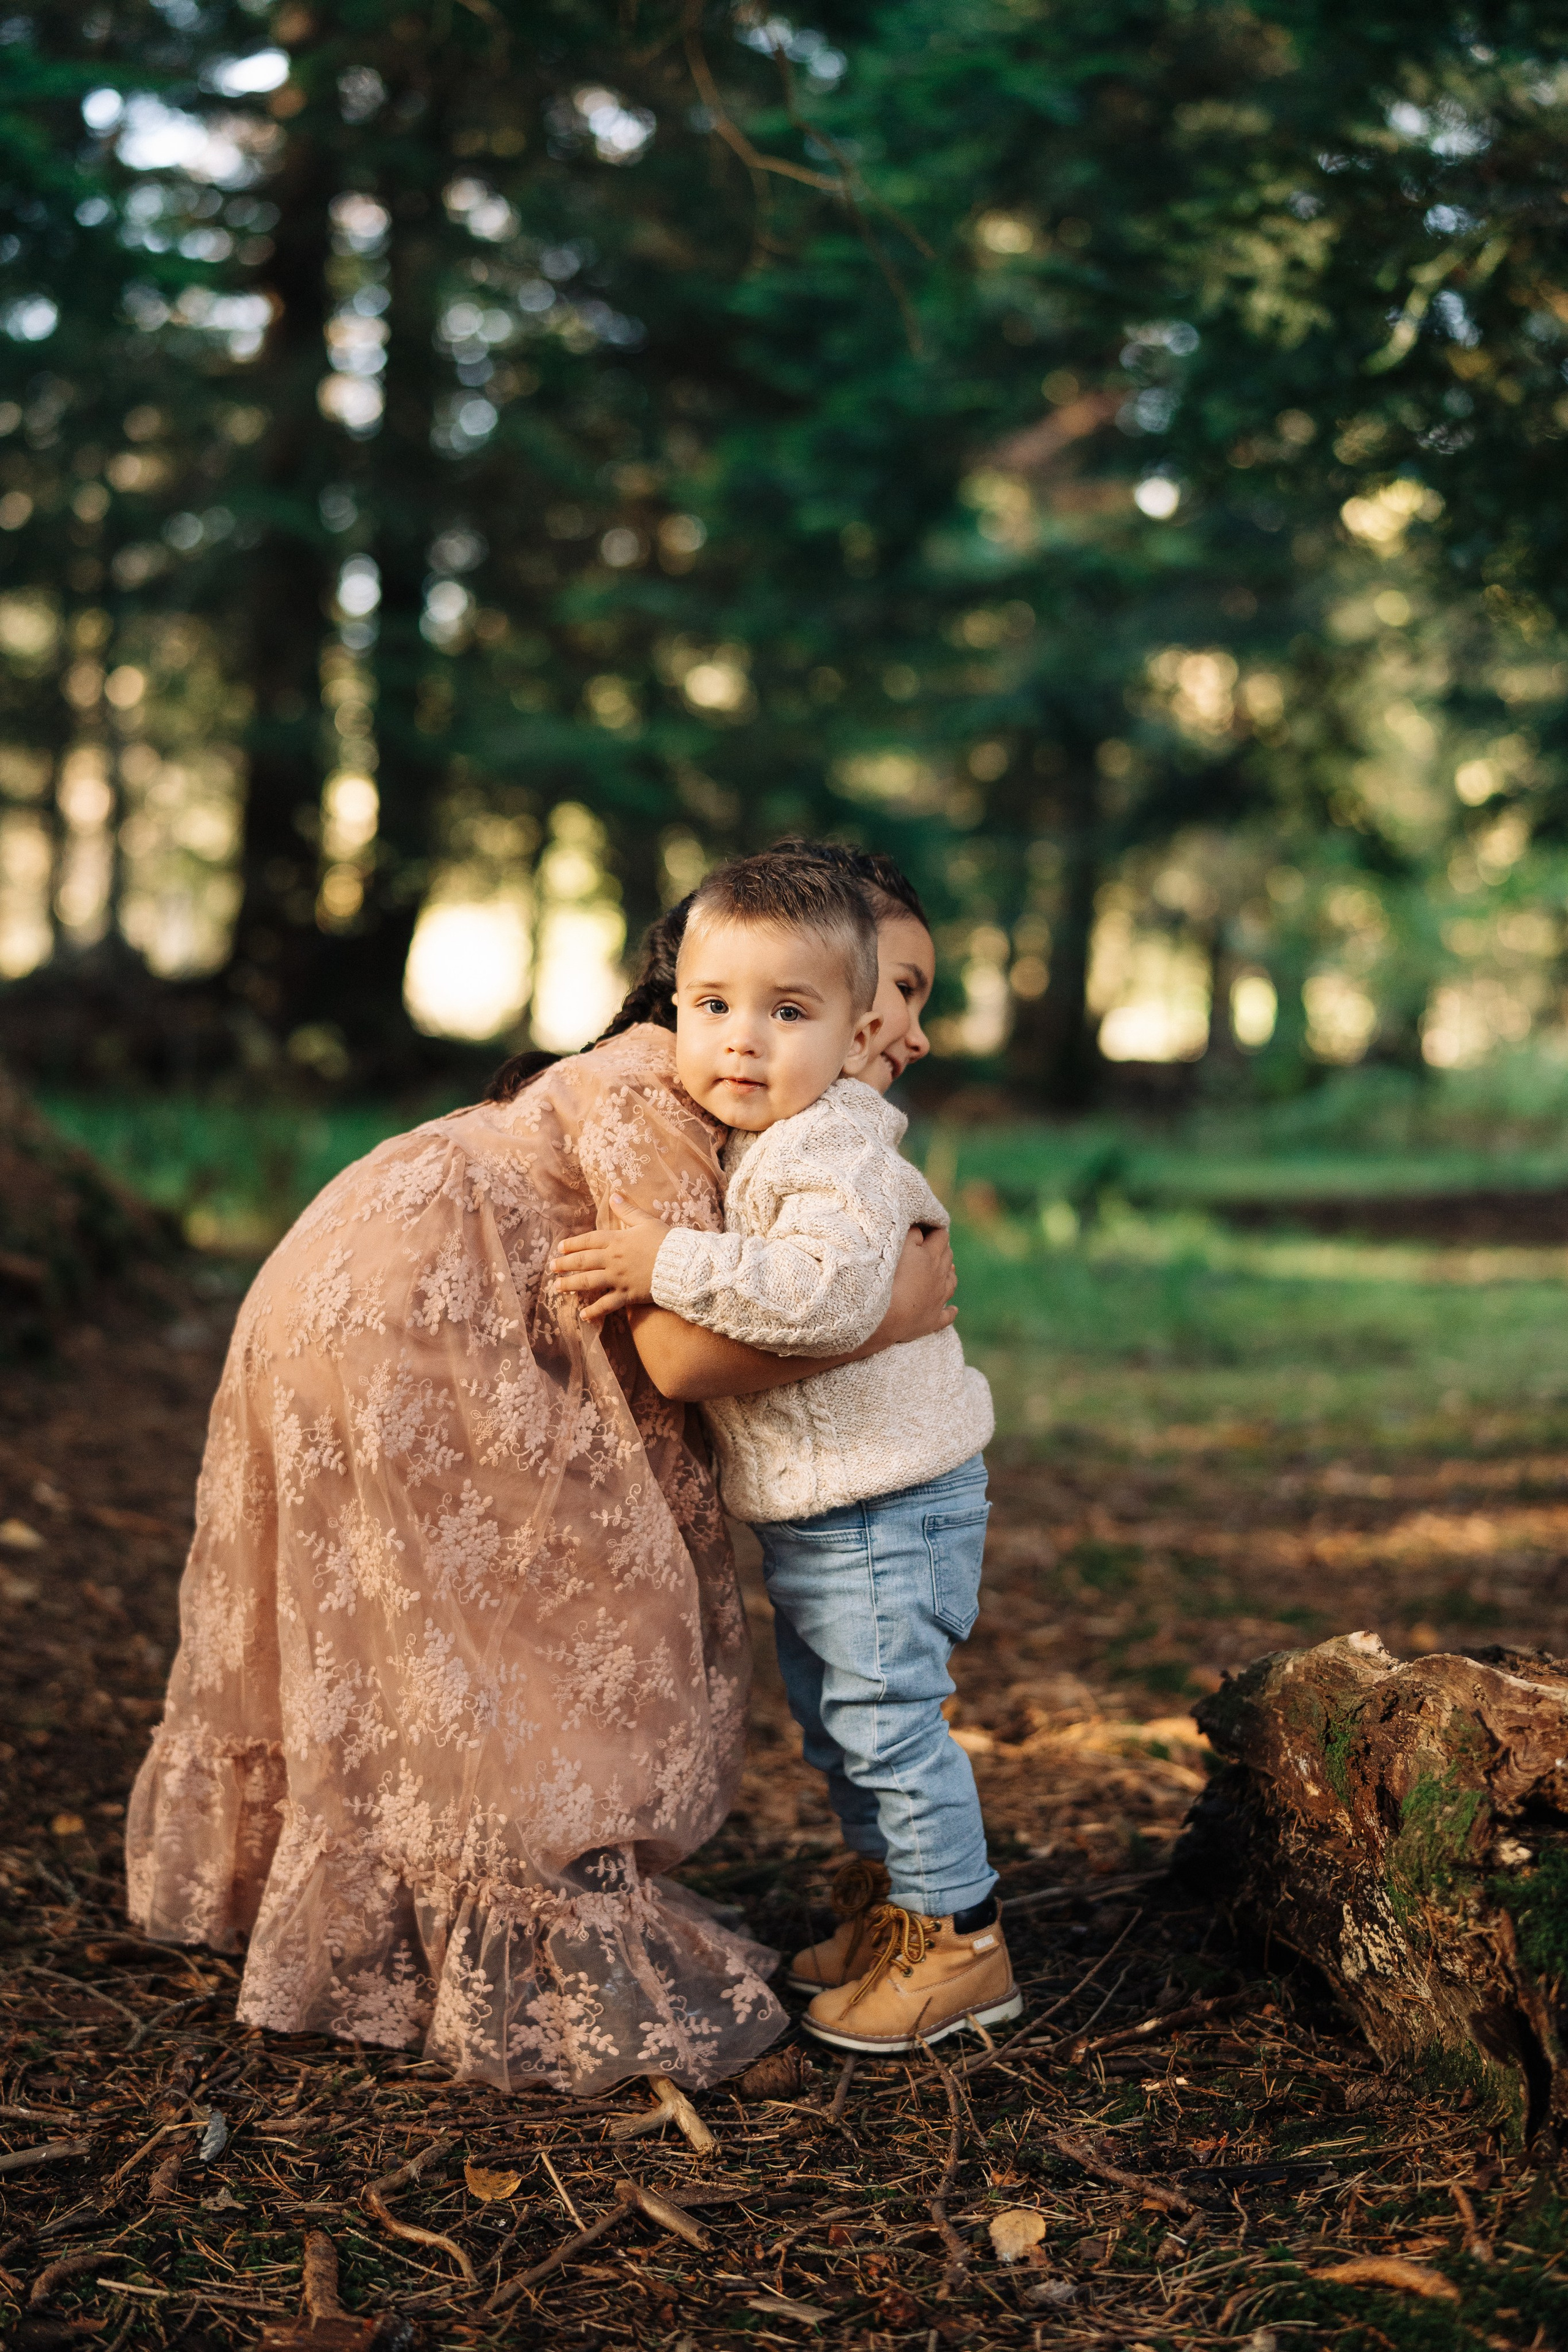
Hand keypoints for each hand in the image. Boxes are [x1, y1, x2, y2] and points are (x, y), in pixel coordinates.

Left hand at [551, 1197, 669, 1322]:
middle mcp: (613, 1260)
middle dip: (565, 1265)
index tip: (560, 1248)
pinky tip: (583, 1316)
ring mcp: (618, 1279)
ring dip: (572, 1285)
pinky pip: (607, 1305)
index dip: (573, 1244)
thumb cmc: (666, 1241)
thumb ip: (628, 1210)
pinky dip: (594, 1311)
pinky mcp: (627, 1295)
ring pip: (589, 1282)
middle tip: (552, 1267)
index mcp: (617, 1241)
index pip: (589, 1241)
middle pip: (583, 1262)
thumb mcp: (647, 1221)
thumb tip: (613, 1195)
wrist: (682, 1265)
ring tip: (558, 1288)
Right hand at [857, 1224, 956, 1354]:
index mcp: (931, 1256)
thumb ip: (911, 1234)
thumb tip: (921, 1228)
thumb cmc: (888, 1278)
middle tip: (931, 1247)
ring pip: (951, 1283)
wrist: (885, 1317)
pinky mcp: (933, 1320)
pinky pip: (948, 1315)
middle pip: (948, 1257)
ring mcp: (939, 1299)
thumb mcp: (898, 1246)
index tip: (926, 1229)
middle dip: (942, 1249)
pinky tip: (953, 1308)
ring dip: (949, 1275)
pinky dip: (951, 1310)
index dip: (935, 1230)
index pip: (941, 1236)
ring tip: (947, 1271)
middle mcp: (940, 1276)